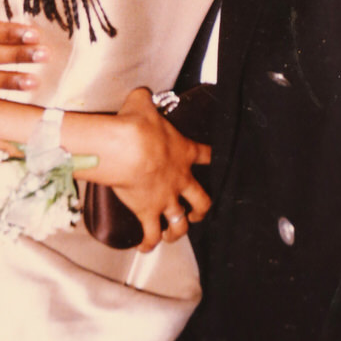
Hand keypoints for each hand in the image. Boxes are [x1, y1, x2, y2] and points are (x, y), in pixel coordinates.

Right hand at [106, 88, 210, 252]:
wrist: (127, 149)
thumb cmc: (136, 126)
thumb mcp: (141, 104)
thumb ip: (144, 99)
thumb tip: (141, 93)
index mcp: (184, 152)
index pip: (206, 155)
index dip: (211, 157)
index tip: (213, 159)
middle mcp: (180, 180)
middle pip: (201, 200)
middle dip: (201, 209)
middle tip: (198, 212)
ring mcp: (165, 199)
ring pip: (180, 223)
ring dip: (178, 231)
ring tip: (173, 234)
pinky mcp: (147, 212)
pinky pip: (151, 234)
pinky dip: (149, 242)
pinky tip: (145, 247)